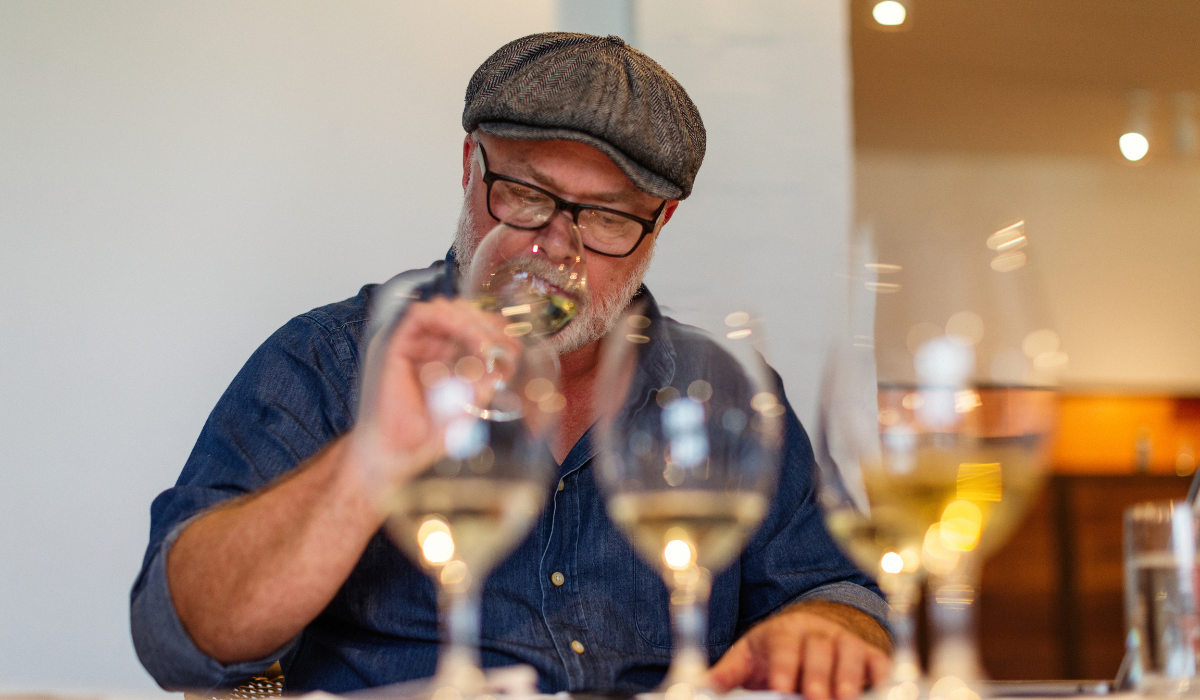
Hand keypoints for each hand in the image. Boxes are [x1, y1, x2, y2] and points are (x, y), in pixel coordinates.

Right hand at [353, 297, 518, 485]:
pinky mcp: (394, 345)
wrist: (397, 455)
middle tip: (504, 341)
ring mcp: (410, 345)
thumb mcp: (469, 403)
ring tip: (486, 342)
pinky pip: (419, 315)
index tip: (513, 342)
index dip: (494, 329)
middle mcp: (427, 347)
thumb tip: (508, 358)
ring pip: (442, 309)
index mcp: (445, 358)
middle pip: (460, 314)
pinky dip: (446, 318)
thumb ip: (485, 380)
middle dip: (487, 323)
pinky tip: (466, 333)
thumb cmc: (425, 436)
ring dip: (470, 319)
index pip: (472, 327)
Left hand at [709, 601, 891, 699]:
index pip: (783, 645)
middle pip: (818, 650)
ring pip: (849, 655)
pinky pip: (879, 662)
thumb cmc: (776, 650)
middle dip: (817, 675)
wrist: (813, 627)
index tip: (780, 686)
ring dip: (848, 677)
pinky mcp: (870, 654)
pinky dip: (881, 674)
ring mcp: (845, 641)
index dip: (783, 664)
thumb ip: (727, 675)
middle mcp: (816, 633)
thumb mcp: (748, 657)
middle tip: (815, 698)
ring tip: (845, 699)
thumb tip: (698, 689)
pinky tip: (880, 688)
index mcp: (783, 632)